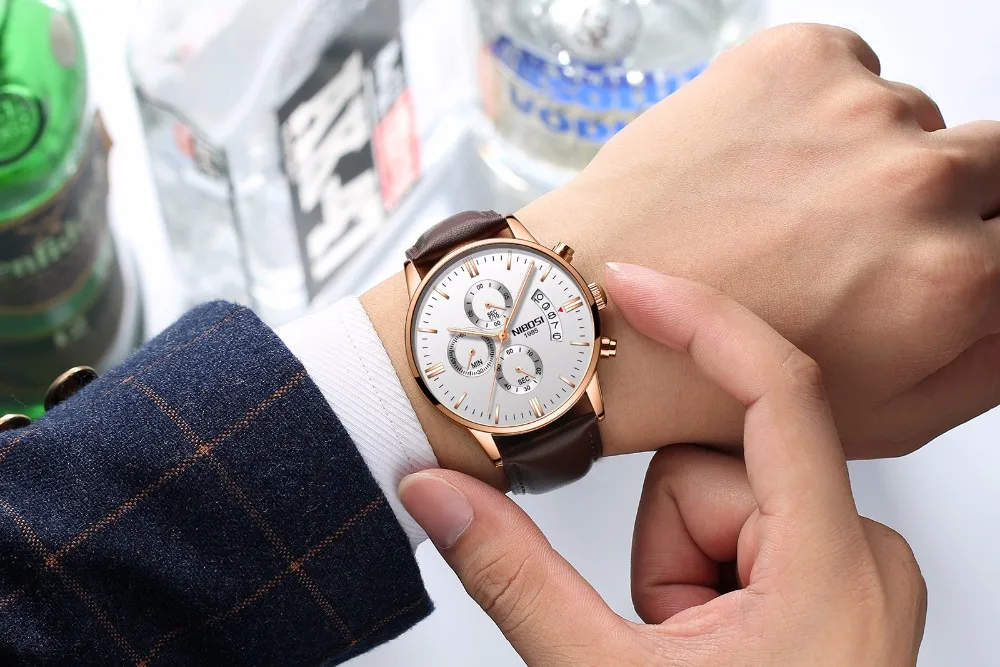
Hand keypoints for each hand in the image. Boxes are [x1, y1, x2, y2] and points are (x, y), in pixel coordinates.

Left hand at [363, 23, 999, 481]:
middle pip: (992, 155)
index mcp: (952, 278)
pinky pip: (849, 70)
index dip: (976, 241)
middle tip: (859, 225)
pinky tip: (755, 166)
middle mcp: (916, 182)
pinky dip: (814, 110)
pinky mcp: (793, 60)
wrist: (589, 311)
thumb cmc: (707, 373)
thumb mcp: (882, 414)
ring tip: (779, 206)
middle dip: (942, 191)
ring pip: (908, 115)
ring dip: (863, 152)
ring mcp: (853, 110)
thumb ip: (992, 357)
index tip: (939, 245)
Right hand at [399, 274, 926, 665]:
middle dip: (665, 538)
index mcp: (829, 573)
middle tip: (662, 623)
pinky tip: (712, 638)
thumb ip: (512, 578)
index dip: (698, 319)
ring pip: (727, 499)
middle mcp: (863, 557)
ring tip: (689, 642)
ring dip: (682, 564)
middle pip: (720, 466)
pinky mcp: (840, 582)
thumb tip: (436, 494)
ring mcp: (855, 572)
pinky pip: (748, 528)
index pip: (776, 392)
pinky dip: (707, 574)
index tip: (634, 284)